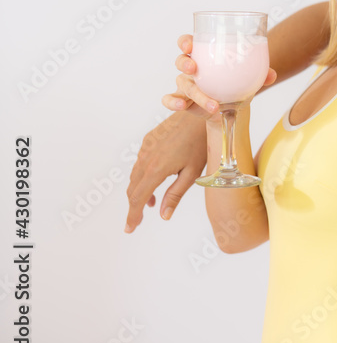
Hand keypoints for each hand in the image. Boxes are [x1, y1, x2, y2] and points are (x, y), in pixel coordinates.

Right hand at [125, 111, 206, 231]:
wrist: (200, 114)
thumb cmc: (201, 144)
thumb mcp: (192, 173)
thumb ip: (175, 194)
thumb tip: (163, 215)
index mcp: (156, 169)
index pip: (138, 198)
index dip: (133, 215)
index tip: (130, 228)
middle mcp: (146, 158)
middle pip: (132, 188)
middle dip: (133, 206)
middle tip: (137, 221)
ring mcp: (145, 148)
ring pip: (134, 175)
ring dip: (139, 191)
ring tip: (150, 203)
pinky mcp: (149, 140)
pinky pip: (140, 163)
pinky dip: (142, 176)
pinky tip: (155, 180)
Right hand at [161, 34, 276, 118]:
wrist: (232, 107)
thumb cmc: (236, 83)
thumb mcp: (248, 77)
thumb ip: (260, 74)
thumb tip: (272, 75)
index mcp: (204, 55)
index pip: (188, 42)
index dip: (185, 41)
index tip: (190, 45)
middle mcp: (191, 67)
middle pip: (181, 60)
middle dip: (185, 62)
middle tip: (194, 68)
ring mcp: (185, 83)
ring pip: (182, 83)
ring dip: (194, 92)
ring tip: (210, 102)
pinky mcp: (183, 99)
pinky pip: (170, 99)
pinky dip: (173, 102)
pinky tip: (182, 106)